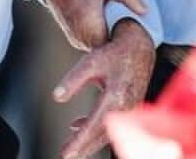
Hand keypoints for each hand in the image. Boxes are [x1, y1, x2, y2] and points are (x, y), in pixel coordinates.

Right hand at [43, 0, 147, 50]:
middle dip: (119, 41)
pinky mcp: (73, 38)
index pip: (115, 48)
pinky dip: (99, 37)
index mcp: (92, 29)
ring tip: (117, 25)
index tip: (135, 32)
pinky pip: (91, 44)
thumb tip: (145, 11)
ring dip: (109, 39)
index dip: (126, 41)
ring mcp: (76, 40)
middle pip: (108, 50)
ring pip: (99, 48)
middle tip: (129, 27)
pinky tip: (105, 25)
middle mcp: (82, 39)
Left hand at [52, 19, 153, 158]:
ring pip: (108, 132)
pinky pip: (111, 124)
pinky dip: (95, 128)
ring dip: (89, 142)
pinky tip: (77, 126)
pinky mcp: (128, 107)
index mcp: (116, 96)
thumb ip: (73, 79)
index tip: (67, 153)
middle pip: (102, 135)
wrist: (138, 48)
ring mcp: (129, 109)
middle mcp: (125, 107)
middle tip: (66, 156)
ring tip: (71, 148)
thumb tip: (56, 97)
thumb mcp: (91, 62)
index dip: (80, 141)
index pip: (95, 125)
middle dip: (84, 148)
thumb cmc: (113, 54)